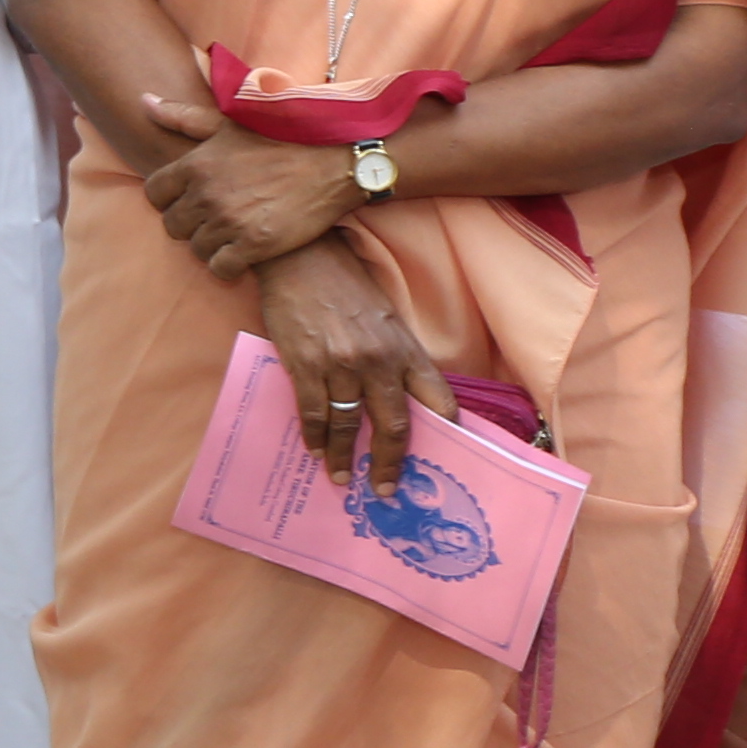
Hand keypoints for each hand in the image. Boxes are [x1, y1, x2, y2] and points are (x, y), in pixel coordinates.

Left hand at [134, 90, 363, 278]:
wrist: (333, 163)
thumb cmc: (279, 139)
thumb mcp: (229, 123)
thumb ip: (183, 118)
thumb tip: (143, 102)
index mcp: (195, 164)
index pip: (153, 194)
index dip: (168, 199)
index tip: (189, 198)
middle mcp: (206, 194)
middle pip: (172, 226)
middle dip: (189, 223)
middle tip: (213, 218)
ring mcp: (230, 221)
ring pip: (196, 249)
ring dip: (210, 244)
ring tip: (231, 232)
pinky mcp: (254, 245)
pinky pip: (221, 268)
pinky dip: (228, 265)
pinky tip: (243, 252)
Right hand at [255, 236, 439, 492]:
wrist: (301, 256)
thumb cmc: (345, 284)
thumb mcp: (385, 318)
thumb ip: (395, 357)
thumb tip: (399, 398)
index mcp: (405, 349)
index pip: (438, 401)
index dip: (445, 434)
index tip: (443, 461)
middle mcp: (378, 361)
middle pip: (394, 427)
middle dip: (389, 465)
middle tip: (384, 491)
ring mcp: (340, 364)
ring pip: (348, 425)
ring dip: (343, 457)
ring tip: (340, 478)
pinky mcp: (305, 363)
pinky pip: (313, 412)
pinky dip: (313, 436)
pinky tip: (313, 449)